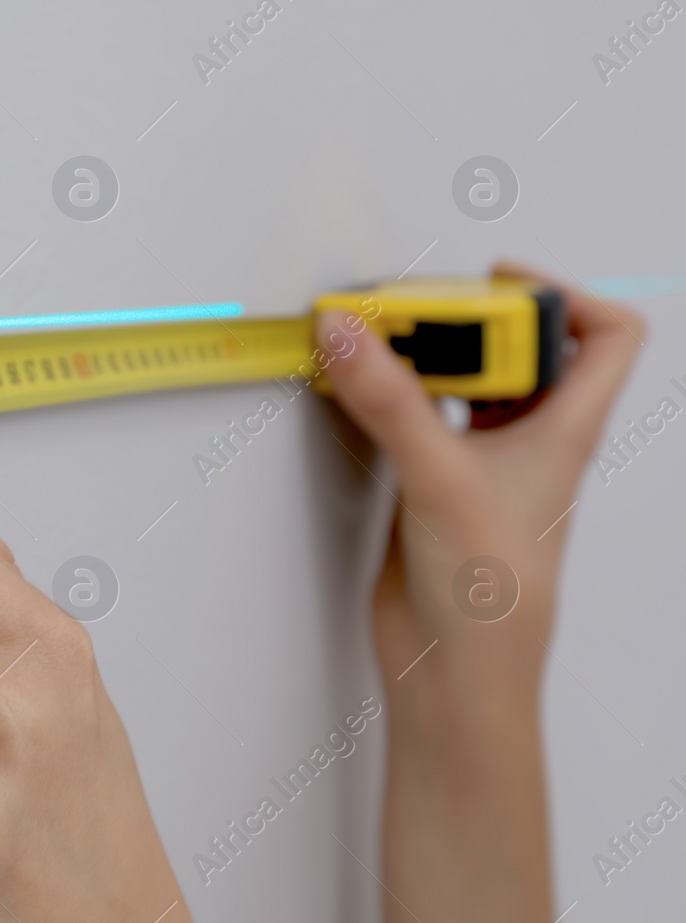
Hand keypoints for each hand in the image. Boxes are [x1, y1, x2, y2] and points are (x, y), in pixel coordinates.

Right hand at [320, 261, 644, 922]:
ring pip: (465, 383)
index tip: (493, 281)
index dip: (560, 293)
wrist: (455, 669)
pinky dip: (390, 395)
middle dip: (467, 319)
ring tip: (380, 341)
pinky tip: (357, 391)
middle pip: (520, 348)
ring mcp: (483, 461)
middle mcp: (530, 439)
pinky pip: (418, 418)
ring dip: (425, 356)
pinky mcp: (435, 484)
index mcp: (565, 429)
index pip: (603, 335)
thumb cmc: (493, 595)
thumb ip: (389, 398)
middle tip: (412, 312)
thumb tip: (349, 332)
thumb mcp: (442, 476)